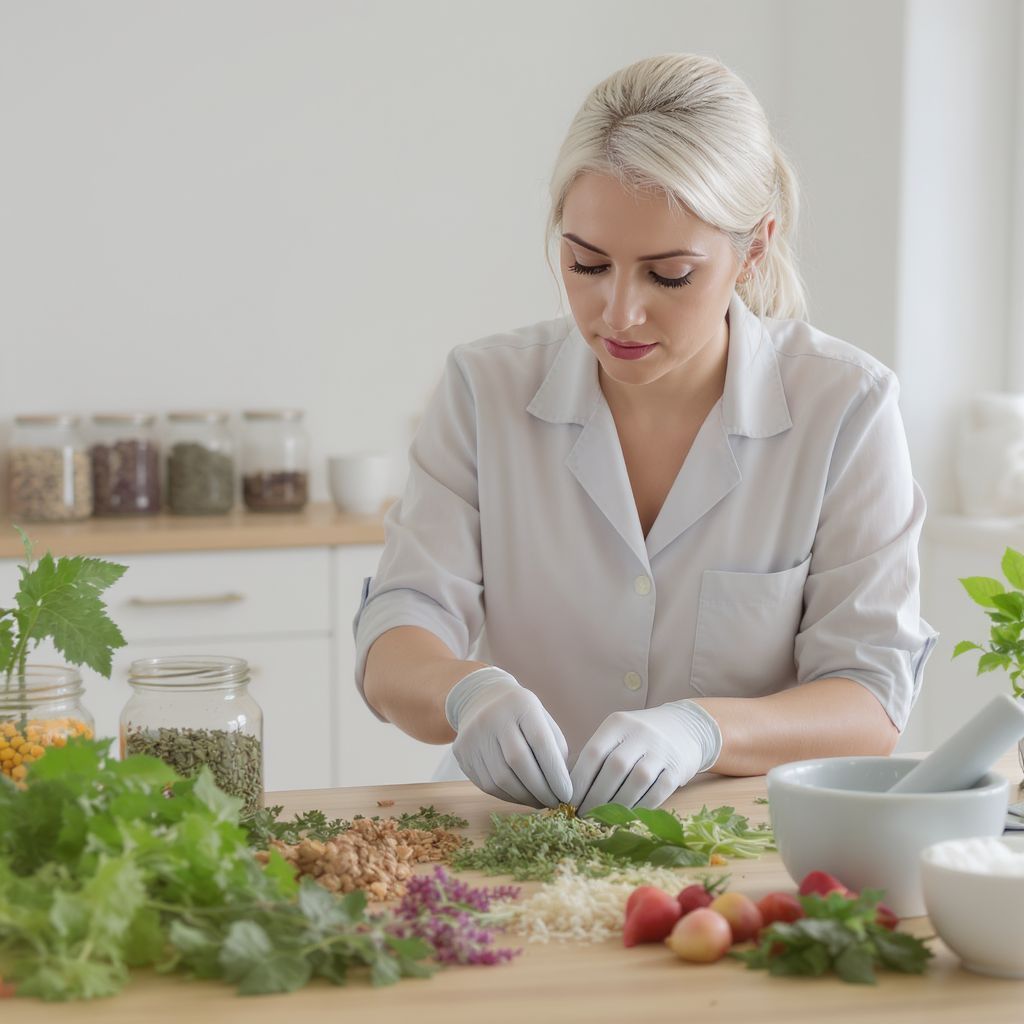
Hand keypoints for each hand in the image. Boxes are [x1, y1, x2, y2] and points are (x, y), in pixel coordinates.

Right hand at [445, 666, 572, 807]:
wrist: (481, 700)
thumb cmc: (522, 716)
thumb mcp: (542, 720)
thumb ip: (555, 750)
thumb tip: (562, 788)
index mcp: (520, 704)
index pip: (540, 742)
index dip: (555, 773)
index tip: (567, 794)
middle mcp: (493, 717)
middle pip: (518, 762)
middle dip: (540, 790)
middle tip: (555, 804)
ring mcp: (473, 735)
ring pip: (501, 779)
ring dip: (524, 797)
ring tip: (540, 802)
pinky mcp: (462, 753)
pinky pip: (487, 784)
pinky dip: (508, 796)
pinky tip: (521, 797)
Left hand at [569, 700, 721, 816]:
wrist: (685, 728)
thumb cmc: (639, 737)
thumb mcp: (617, 734)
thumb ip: (598, 755)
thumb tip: (570, 789)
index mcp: (618, 723)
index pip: (593, 753)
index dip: (579, 780)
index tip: (568, 801)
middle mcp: (640, 733)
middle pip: (614, 768)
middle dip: (595, 797)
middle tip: (583, 815)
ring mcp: (661, 750)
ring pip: (636, 781)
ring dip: (616, 805)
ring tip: (602, 819)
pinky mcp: (678, 768)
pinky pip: (657, 793)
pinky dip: (639, 808)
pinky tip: (627, 817)